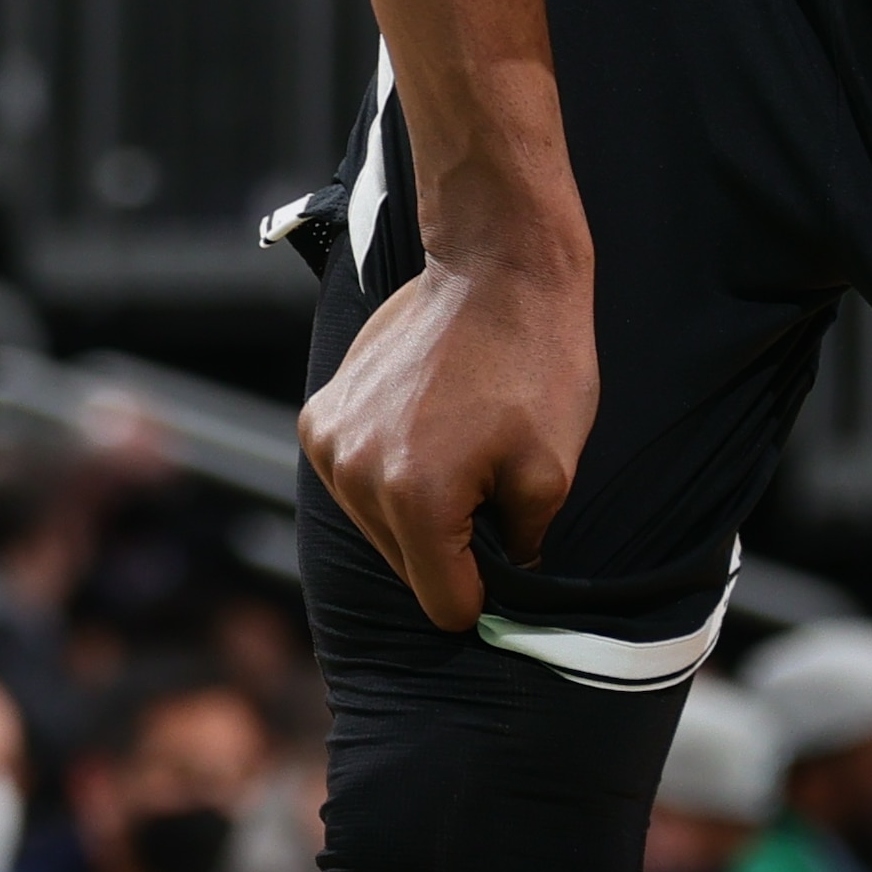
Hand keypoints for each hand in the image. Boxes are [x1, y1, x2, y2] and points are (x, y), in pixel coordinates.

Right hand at [299, 245, 596, 635]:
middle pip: (405, 567)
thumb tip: (504, 578)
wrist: (494, 269)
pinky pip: (351, 480)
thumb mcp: (552, 473)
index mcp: (415, 497)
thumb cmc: (535, 364)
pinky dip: (385, 475)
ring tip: (457, 454)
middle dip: (448, 548)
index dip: (484, 591)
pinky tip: (424, 434)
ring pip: (376, 527)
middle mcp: (355, 474)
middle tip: (487, 489)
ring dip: (414, 512)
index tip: (505, 553)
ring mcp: (329, 440)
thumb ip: (520, 547)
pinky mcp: (318, 413)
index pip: (445, 603)